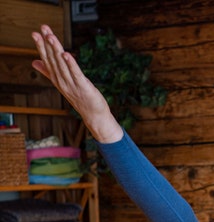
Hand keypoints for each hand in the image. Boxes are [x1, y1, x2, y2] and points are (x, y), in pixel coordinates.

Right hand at [31, 25, 122, 142]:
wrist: (94, 116)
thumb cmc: (80, 99)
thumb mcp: (62, 83)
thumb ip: (48, 72)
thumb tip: (34, 62)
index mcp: (57, 79)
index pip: (47, 60)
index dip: (41, 47)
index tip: (35, 33)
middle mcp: (62, 81)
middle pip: (54, 60)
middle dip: (48, 44)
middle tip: (43, 29)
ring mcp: (72, 85)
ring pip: (62, 65)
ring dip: (57, 50)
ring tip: (51, 37)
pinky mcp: (83, 87)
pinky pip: (76, 74)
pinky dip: (71, 64)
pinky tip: (67, 54)